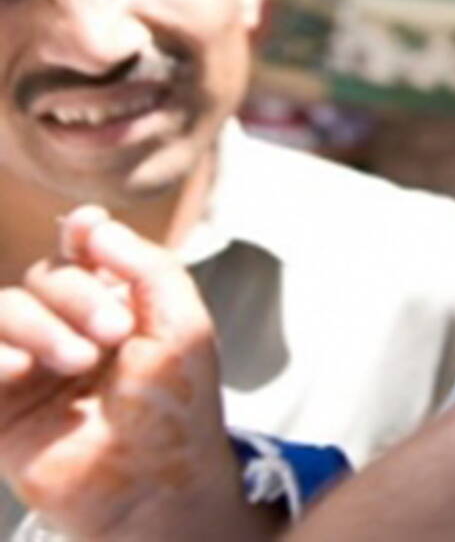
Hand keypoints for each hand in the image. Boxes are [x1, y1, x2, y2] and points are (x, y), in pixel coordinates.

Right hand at [0, 208, 268, 540]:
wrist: (152, 486)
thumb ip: (148, 265)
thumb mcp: (182, 327)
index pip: (82, 254)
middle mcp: (69, 330)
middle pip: (44, 276)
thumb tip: (91, 224)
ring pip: (4, 309)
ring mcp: (28, 367)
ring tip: (77, 361)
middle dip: (76, 293)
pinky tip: (16, 369)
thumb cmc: (176, 410)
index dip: (80, 234)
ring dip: (39, 323)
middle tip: (112, 333)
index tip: (86, 228)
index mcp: (115, 307)